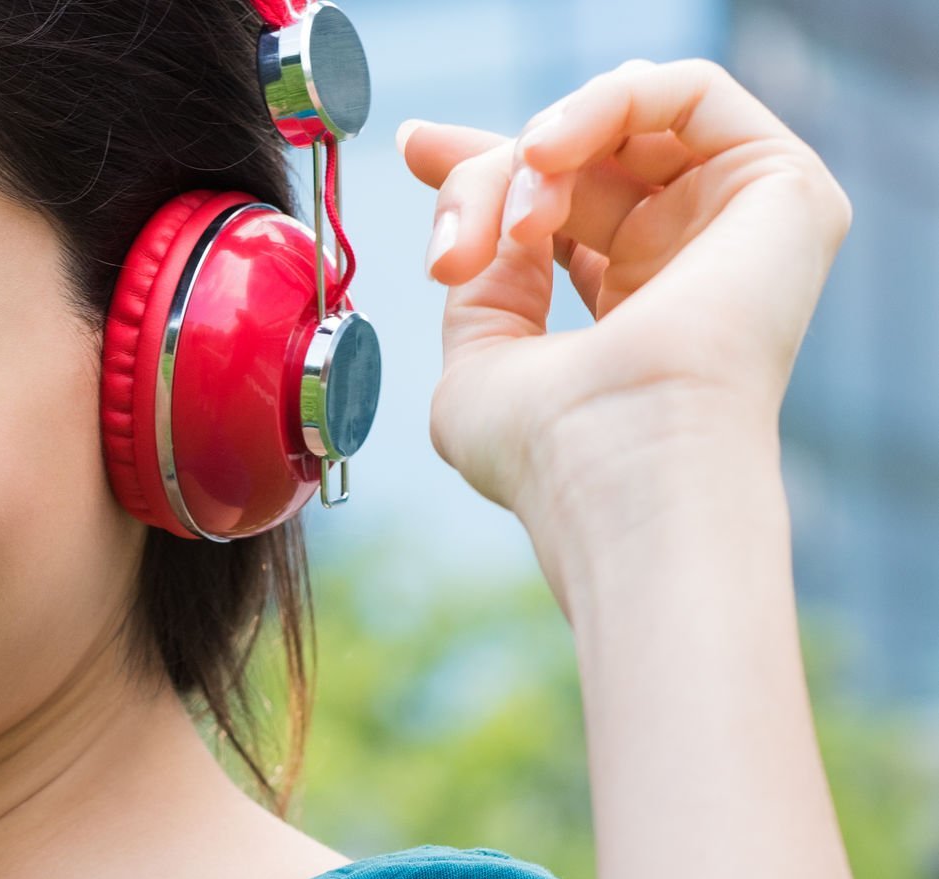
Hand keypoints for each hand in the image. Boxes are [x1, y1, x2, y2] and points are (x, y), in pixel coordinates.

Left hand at [400, 58, 851, 584]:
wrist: (621, 467)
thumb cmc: (549, 449)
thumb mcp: (479, 355)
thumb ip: (483, 278)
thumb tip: (480, 206)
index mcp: (631, 306)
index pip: (565, 201)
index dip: (490, 166)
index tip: (416, 149)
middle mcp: (691, 260)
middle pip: (582, 158)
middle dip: (493, 168)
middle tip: (454, 244)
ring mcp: (739, 224)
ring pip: (623, 122)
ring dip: (539, 151)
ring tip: (513, 227)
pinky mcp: (783, 188)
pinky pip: (691, 91)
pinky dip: (603, 102)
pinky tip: (546, 154)